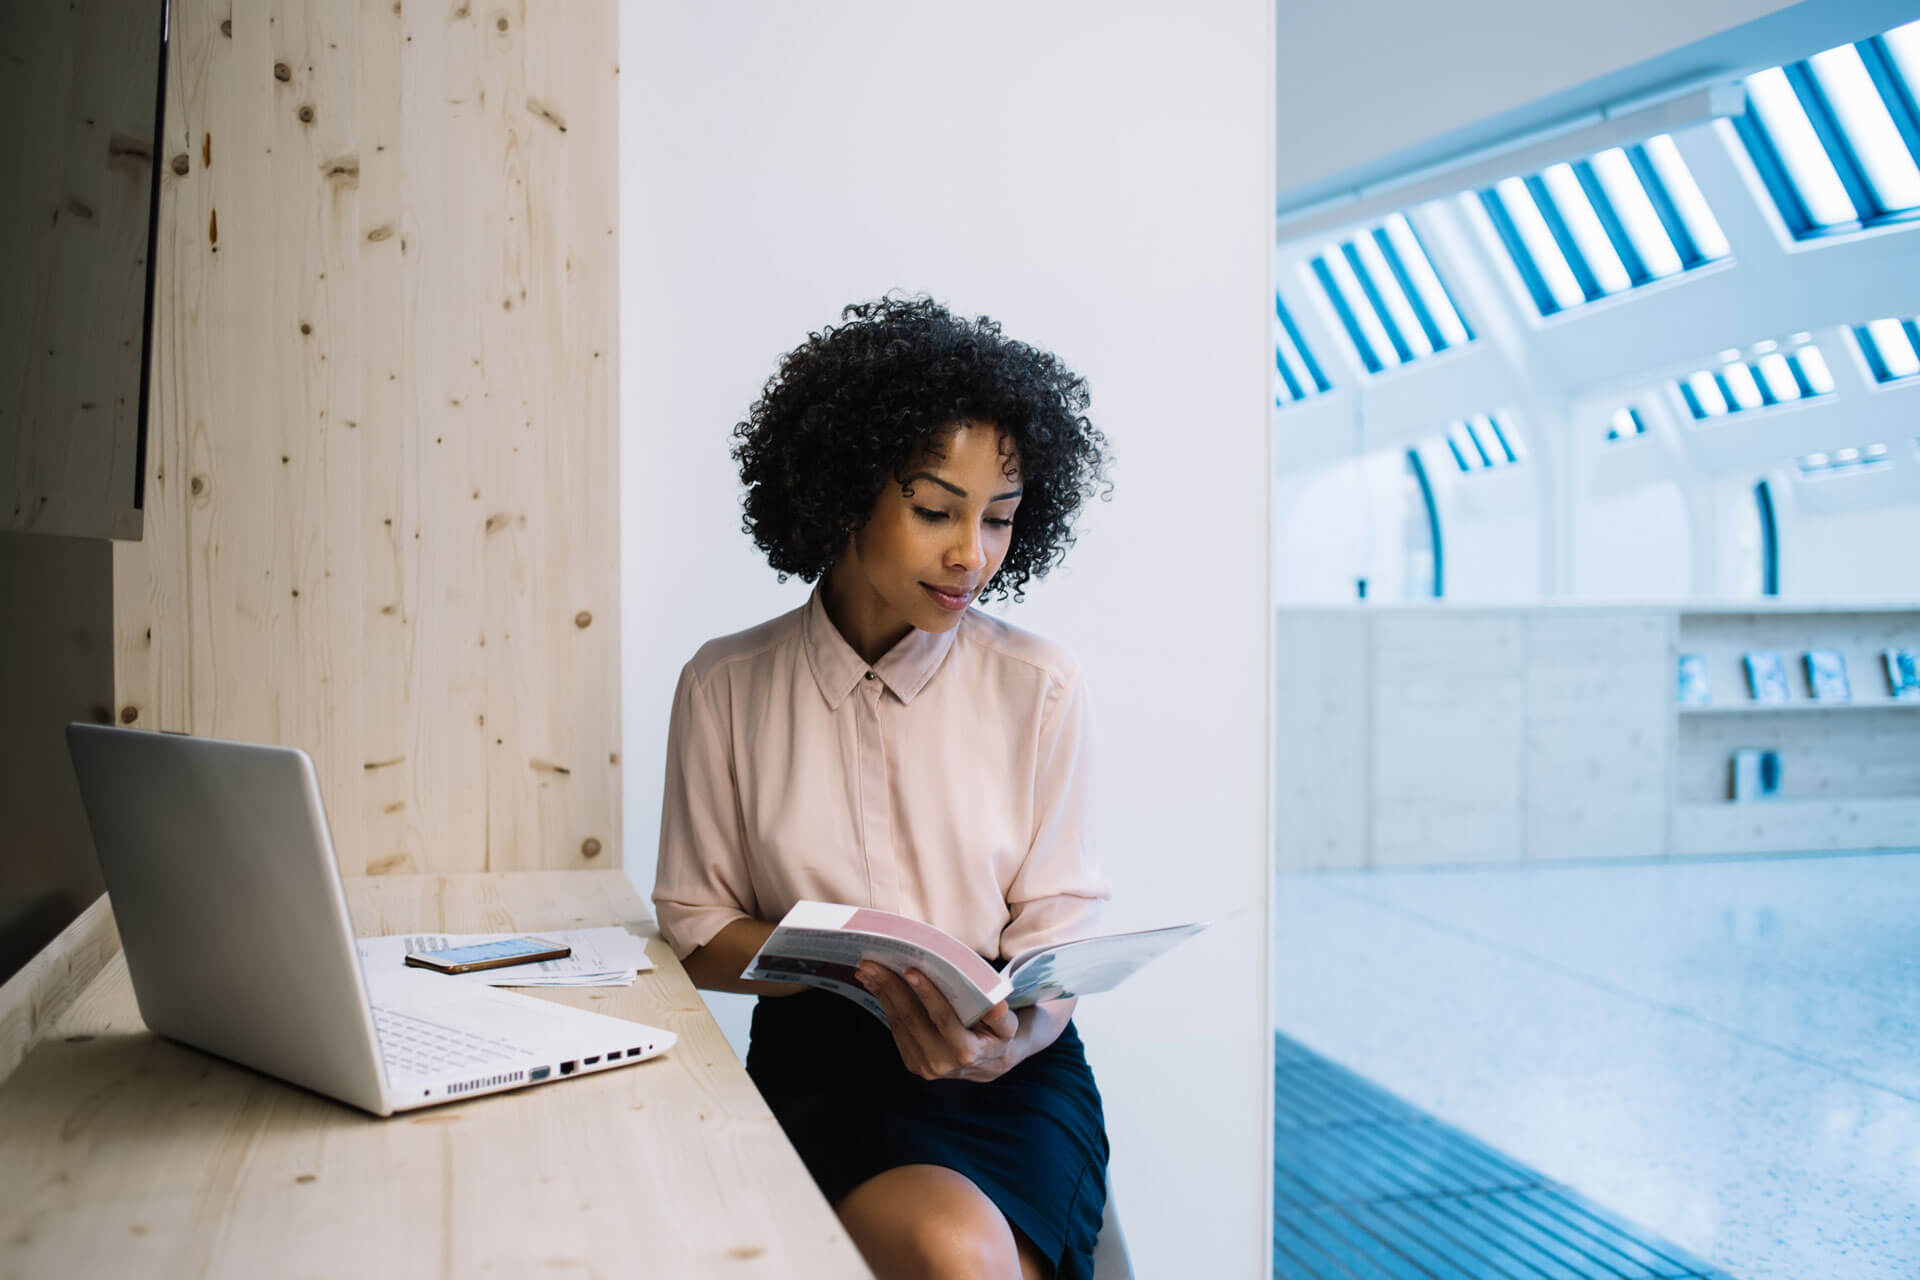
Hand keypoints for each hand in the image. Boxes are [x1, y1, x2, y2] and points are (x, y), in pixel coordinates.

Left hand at [855, 961, 1021, 1082]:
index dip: (927, 994)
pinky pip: (896, 1029)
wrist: (990, 1064)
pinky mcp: (912, 1062)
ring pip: (899, 1023)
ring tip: (866, 970)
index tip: (910, 970)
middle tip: (871, 964)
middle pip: (912, 1019)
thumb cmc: (999, 1036)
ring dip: (880, 994)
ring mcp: (923, 1066)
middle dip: (890, 988)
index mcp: (966, 1052)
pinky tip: (875, 985)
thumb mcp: (1008, 1026)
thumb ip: (1002, 1017)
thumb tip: (997, 1005)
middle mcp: (941, 1063)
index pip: (943, 1018)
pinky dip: (884, 1004)